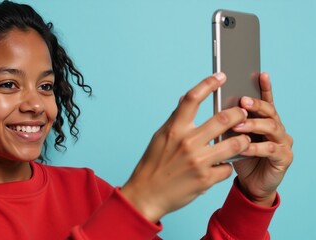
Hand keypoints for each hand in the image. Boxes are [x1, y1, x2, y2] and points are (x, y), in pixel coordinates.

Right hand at [120, 73, 250, 222]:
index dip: (208, 84)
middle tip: (243, 113)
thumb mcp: (160, 137)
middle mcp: (187, 142)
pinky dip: (229, 164)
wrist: (146, 194)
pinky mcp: (206, 180)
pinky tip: (224, 164)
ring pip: (236, 143)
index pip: (192, 98)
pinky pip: (228, 167)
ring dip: (244, 139)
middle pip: (224, 118)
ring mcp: (198, 161)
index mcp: (174, 129)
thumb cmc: (153, 164)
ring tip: (243, 138)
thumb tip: (184, 99)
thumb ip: (176, 119)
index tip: (220, 76)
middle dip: (239, 113)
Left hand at [232, 72, 292, 206]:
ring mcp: (282, 142)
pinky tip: (244, 146)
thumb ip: (225, 123)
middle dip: (255, 104)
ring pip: (271, 127)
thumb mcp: (230, 137)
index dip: (264, 87)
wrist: (250, 184)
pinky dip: (256, 147)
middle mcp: (276, 127)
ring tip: (237, 125)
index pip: (265, 100)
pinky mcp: (284, 158)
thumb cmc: (239, 157)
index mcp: (263, 119)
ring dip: (253, 124)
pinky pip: (270, 149)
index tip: (261, 74)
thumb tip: (209, 106)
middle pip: (269, 110)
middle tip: (241, 101)